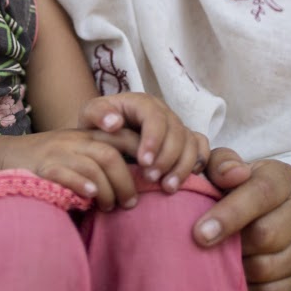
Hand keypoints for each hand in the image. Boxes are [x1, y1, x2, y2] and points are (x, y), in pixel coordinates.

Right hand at [0, 129, 137, 208]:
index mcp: (88, 135)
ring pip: (94, 164)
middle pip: (111, 154)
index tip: (153, 177)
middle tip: (130, 203)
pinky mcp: (42, 167)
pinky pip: (65, 173)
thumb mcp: (78, 153)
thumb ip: (103, 161)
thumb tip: (139, 184)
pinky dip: (81, 185)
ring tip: (109, 207)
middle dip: (126, 181)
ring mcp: (58, 151)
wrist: (6, 156)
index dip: (143, 154)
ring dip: (107, 189)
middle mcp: (76, 139)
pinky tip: (89, 197)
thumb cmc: (49, 161)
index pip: (124, 137)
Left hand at [79, 93, 208, 192]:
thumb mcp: (90, 115)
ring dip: (182, 166)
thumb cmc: (98, 125)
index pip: (155, 117)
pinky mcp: (185, 141)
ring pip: (191, 143)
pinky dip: (198, 163)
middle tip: (151, 178)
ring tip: (167, 187)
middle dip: (166, 157)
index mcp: (143, 103)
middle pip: (177, 132)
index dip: (154, 139)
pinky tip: (187, 180)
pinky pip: (201, 148)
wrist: (105, 135)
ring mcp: (177, 127)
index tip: (144, 162)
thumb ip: (97, 114)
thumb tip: (114, 122)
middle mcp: (164, 113)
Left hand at [192, 149, 290, 290]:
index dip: (229, 215)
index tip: (200, 234)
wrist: (257, 213)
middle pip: (265, 236)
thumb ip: (221, 165)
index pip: (260, 194)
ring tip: (225, 257)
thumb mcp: (221, 168)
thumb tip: (232, 174)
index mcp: (282, 178)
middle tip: (209, 246)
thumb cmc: (231, 188)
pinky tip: (238, 274)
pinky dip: (249, 288)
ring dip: (239, 267)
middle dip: (232, 244)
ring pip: (268, 267)